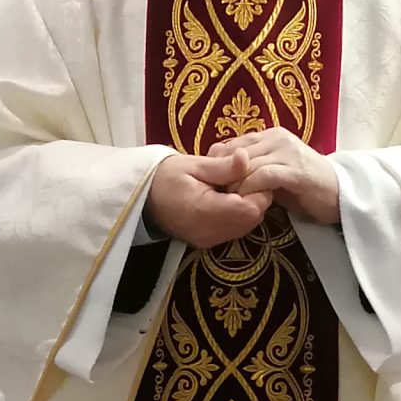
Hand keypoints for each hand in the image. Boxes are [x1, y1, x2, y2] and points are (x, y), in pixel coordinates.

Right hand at [146, 150, 271, 248]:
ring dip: (247, 205)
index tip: (249, 172)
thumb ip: (223, 166)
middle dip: (255, 196)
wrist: (142, 197)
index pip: (251, 209)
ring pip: (247, 225)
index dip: (258, 190)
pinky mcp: (209, 242)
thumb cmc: (165, 176)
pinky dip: (238, 214)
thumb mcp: (193, 165)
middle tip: (240, 177)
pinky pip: (235, 229)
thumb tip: (246, 158)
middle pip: (252, 219)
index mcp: (205, 212)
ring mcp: (210, 241)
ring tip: (231, 186)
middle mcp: (209, 232)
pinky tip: (225, 198)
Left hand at [211, 127, 340, 227]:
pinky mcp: (296, 170)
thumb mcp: (274, 175)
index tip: (211, 184)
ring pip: (247, 164)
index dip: (217, 164)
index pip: (232, 144)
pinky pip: (264, 176)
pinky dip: (250, 188)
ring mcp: (288, 152)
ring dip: (234, 184)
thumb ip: (252, 170)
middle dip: (222, 176)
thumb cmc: (305, 188)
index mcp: (271, 136)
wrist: (342, 195)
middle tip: (216, 196)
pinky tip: (245, 201)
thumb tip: (222, 176)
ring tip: (228, 201)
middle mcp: (278, 138)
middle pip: (236, 153)